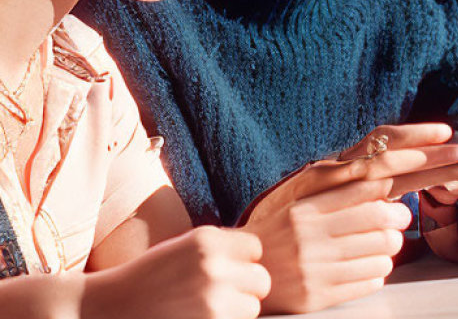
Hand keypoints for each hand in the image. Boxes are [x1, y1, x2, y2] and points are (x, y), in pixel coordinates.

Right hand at [82, 226, 269, 318]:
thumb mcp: (182, 250)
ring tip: (203, 313)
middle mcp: (213, 265)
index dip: (242, 263)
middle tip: (216, 299)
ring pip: (251, 309)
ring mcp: (212, 300)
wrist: (102, 311)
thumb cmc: (144, 281)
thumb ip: (219, 250)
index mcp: (207, 239)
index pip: (255, 248)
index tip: (223, 273)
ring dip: (235, 314)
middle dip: (245, 291)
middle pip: (261, 280)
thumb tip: (258, 259)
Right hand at [245, 123, 457, 312]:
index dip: (420, 161)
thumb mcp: (305, 197)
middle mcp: (312, 231)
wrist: (248, 271)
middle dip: (400, 219)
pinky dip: (380, 270)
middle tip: (394, 221)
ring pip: (387, 250)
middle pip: (386, 217)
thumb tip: (387, 179)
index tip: (453, 150)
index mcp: (310, 201)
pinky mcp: (319, 296)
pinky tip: (363, 265)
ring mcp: (316, 265)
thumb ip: (344, 185)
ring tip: (373, 244)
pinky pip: (376, 278)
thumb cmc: (283, 229)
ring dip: (392, 246)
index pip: (375, 177)